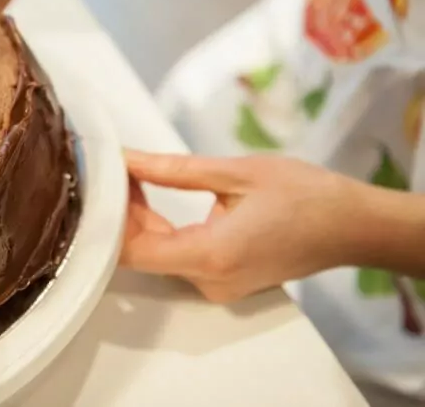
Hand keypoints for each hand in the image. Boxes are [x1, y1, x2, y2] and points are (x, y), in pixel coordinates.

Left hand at [122, 150, 424, 302]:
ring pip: (156, 255)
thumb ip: (173, 170)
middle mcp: (207, 281)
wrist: (353, 226)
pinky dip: (160, 230)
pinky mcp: (222, 281)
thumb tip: (127, 159)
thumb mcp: (235, 173)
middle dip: (119, 213)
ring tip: (128, 176)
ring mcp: (215, 286)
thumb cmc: (304, 194)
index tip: (92, 186)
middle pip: (140, 253)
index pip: (131, 251)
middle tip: (110, 170)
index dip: (106, 221)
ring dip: (138, 220)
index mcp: (209, 256)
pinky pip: (177, 256)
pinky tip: (149, 197)